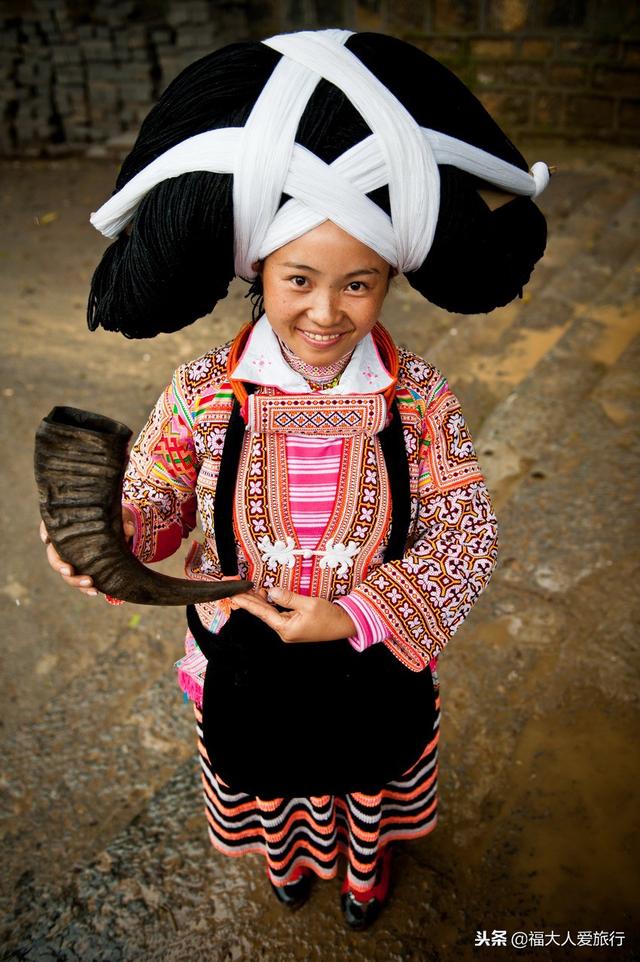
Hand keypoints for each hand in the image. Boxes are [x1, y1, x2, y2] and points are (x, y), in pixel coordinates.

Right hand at [39, 509, 135, 596]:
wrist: (119, 534)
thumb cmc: (112, 521)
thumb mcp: (117, 518)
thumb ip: (122, 522)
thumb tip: (130, 529)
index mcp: (68, 527)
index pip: (50, 526)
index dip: (45, 532)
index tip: (46, 539)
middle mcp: (65, 544)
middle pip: (53, 555)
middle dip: (59, 564)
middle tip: (69, 571)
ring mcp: (71, 559)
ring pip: (65, 572)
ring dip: (74, 581)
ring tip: (90, 584)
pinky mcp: (81, 571)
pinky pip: (78, 581)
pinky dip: (85, 588)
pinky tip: (95, 592)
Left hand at [230, 585, 355, 643]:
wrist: (345, 625)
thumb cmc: (329, 616)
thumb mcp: (309, 604)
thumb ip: (288, 597)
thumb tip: (271, 592)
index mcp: (286, 628)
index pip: (262, 613)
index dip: (247, 603)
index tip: (235, 596)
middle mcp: (284, 631)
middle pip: (263, 613)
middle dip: (250, 600)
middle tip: (237, 589)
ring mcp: (288, 629)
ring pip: (269, 612)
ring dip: (260, 600)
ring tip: (248, 588)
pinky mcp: (293, 625)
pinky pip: (278, 612)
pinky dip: (270, 603)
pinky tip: (265, 594)